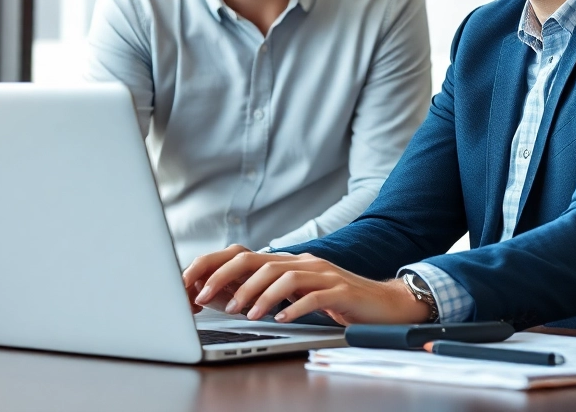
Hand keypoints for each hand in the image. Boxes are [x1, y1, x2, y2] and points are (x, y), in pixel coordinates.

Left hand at [182, 246, 429, 325]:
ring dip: (258, 295)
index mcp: (288, 261)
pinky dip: (294, 306)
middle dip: (225, 278)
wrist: (385, 304)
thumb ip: (268, 291)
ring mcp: (323, 273)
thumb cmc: (337, 302)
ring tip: (244, 314)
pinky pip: (314, 296)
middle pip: (255, 259)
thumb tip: (226, 298)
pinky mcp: (340, 290)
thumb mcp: (297, 294)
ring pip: (283, 275)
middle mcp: (303, 261)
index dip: (213, 268)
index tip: (190, 287)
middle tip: (204, 299)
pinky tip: (281, 318)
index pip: (242, 256)